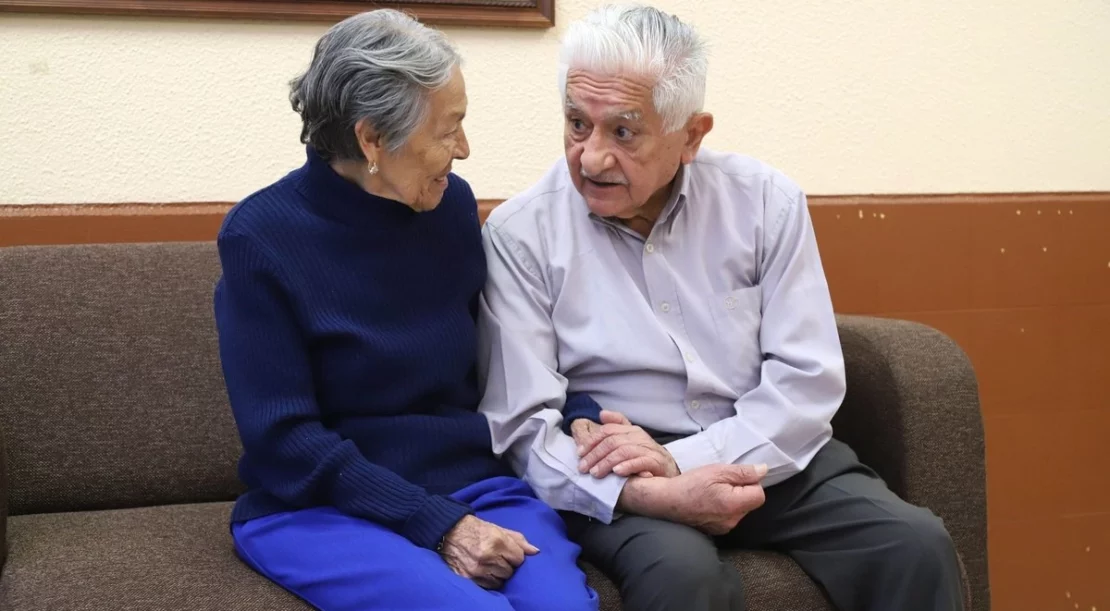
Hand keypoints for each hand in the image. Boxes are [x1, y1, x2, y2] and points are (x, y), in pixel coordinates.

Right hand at [438, 515, 538, 588]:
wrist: (449, 531)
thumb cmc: (476, 529)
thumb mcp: (498, 529)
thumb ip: (518, 540)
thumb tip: (536, 552)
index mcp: (497, 541)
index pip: (519, 559)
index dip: (515, 556)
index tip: (509, 553)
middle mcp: (488, 557)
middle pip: (510, 571)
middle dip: (506, 566)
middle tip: (498, 559)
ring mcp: (477, 569)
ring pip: (499, 581)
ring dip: (497, 575)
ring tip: (490, 565)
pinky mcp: (467, 578)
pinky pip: (487, 586)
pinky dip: (487, 580)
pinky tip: (483, 571)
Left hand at [572, 410, 679, 477]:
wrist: (670, 472)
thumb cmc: (646, 457)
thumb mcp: (631, 440)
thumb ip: (616, 427)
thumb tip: (602, 414)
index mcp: (632, 430)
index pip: (608, 431)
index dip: (592, 441)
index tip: (579, 453)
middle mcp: (640, 437)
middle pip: (613, 441)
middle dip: (595, 455)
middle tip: (584, 468)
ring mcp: (649, 449)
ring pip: (624, 451)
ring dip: (607, 462)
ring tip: (596, 473)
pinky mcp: (657, 463)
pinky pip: (641, 462)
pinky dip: (628, 466)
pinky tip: (617, 472)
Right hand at [617, 463, 767, 534]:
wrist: (666, 501)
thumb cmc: (690, 484)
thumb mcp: (717, 471)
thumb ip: (743, 472)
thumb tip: (764, 470)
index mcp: (734, 504)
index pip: (759, 493)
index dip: (749, 482)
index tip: (733, 477)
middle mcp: (732, 520)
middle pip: (750, 502)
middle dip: (741, 491)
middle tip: (720, 483)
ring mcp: (725, 528)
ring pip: (740, 510)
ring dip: (733, 500)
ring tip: (712, 492)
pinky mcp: (717, 531)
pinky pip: (729, 517)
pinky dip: (724, 509)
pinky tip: (709, 502)